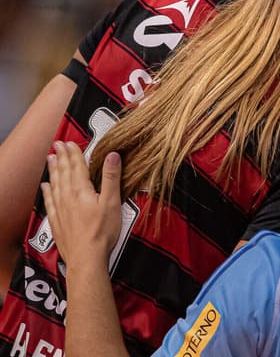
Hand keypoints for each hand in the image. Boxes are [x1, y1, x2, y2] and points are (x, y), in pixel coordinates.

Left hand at [41, 141, 122, 270]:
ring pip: (55, 183)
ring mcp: (60, 208)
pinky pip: (49, 200)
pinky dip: (47, 190)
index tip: (69, 142)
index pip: (77, 166)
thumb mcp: (112, 202)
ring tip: (50, 159)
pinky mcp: (56, 220)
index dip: (73, 153)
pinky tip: (45, 186)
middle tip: (57, 145)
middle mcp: (67, 196)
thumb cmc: (101, 232)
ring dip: (53, 170)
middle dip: (61, 157)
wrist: (86, 257)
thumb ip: (111, 177)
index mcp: (81, 190)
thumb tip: (113, 156)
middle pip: (63, 172)